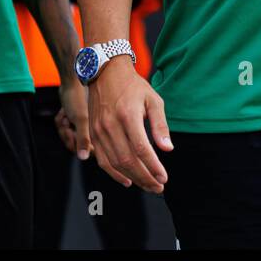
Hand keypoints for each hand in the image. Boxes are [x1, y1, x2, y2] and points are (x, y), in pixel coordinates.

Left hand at [57, 79, 91, 159]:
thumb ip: (83, 140)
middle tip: (66, 121)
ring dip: (64, 126)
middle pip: (75, 145)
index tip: (73, 133)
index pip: (89, 150)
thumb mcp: (80, 119)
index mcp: (99, 130)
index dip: (79, 144)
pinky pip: (65, 128)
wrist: (71, 79)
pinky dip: (61, 120)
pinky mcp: (76, 120)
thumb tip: (83, 157)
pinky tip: (64, 111)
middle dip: (68, 133)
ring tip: (65, 114)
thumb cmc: (78, 97)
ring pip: (69, 137)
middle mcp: (93, 129)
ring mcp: (84, 125)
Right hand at [89, 57, 172, 192]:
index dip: (153, 167)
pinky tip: (127, 180)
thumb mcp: (153, 100)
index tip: (164, 178)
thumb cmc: (133, 86)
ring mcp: (99, 131)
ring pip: (115, 163)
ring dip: (133, 178)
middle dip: (145, 177)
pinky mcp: (93, 134)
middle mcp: (111, 125)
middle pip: (128, 160)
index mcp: (128, 115)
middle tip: (158, 186)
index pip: (141, 149)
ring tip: (147, 185)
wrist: (105, 73)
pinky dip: (115, 174)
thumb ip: (160, 125)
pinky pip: (102, 160)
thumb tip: (168, 149)